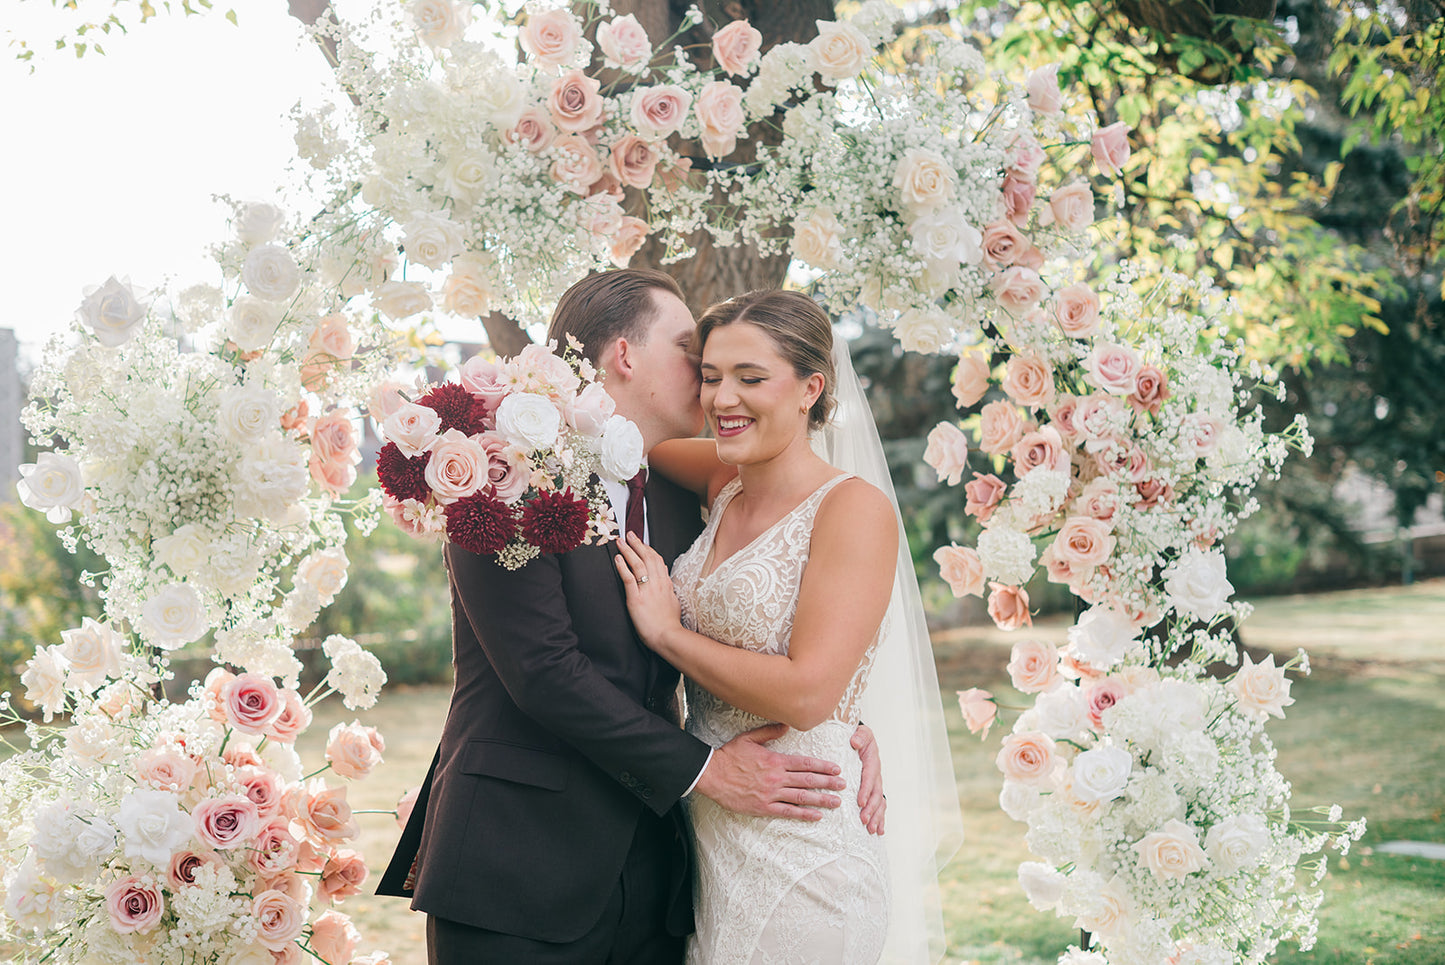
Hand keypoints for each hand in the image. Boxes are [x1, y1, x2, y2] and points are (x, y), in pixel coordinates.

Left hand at [614, 532, 682, 648]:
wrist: (667, 636)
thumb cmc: (669, 623)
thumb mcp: (673, 602)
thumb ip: (668, 589)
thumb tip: (666, 579)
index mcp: (666, 584)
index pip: (657, 560)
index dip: (648, 549)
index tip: (641, 542)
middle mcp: (657, 583)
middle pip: (647, 557)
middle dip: (637, 544)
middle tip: (629, 534)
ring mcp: (647, 590)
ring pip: (638, 564)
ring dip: (628, 551)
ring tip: (620, 542)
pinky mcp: (636, 599)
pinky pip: (628, 579)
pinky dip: (622, 567)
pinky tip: (618, 559)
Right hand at [695, 723, 845, 820]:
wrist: (712, 774)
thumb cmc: (730, 755)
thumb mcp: (749, 738)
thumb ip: (770, 731)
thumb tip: (787, 724)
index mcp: (775, 760)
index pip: (805, 763)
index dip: (823, 766)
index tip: (836, 769)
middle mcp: (776, 778)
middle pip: (808, 780)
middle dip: (828, 783)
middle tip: (843, 785)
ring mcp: (771, 794)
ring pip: (801, 797)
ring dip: (821, 799)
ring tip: (836, 802)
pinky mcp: (763, 807)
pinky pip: (787, 812)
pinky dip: (803, 814)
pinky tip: (816, 816)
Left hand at [852, 723, 885, 834]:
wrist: (861, 740)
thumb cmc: (859, 737)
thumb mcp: (861, 732)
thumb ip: (859, 736)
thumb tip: (855, 742)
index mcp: (872, 762)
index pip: (869, 777)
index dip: (866, 790)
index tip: (860, 802)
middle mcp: (876, 775)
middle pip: (876, 794)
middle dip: (871, 809)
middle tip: (863, 820)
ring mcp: (877, 784)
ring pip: (879, 803)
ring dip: (876, 817)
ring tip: (870, 829)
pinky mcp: (874, 791)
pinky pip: (879, 806)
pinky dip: (880, 819)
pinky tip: (878, 831)